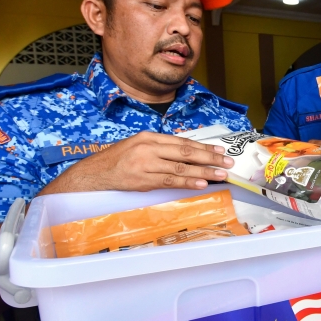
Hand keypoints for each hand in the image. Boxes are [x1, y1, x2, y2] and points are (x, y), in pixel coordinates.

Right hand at [39, 132, 233, 194]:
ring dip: (203, 172)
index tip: (220, 151)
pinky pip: (169, 181)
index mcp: (149, 137)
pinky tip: (200, 183)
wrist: (93, 173)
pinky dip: (186, 182)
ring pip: (180, 168)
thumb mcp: (138, 146)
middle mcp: (149, 148)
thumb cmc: (117, 160)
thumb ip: (160, 149)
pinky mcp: (142, 180)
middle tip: (227, 162)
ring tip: (220, 174)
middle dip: (209, 158)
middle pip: (185, 153)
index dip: (203, 147)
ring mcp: (145, 164)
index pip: (182, 142)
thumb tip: (187, 155)